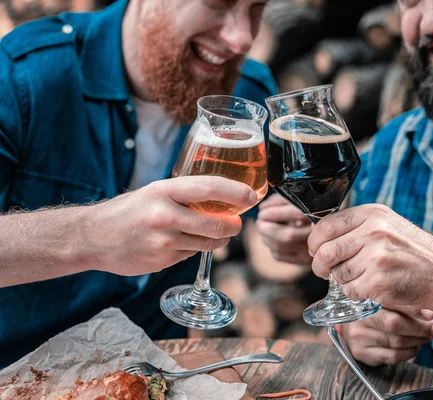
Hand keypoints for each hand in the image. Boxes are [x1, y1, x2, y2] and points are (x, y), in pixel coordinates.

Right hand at [87, 176, 256, 275]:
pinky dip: (194, 249)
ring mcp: (164, 242)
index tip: (252, 196)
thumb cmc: (128, 210)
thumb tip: (223, 199)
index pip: (210, 188)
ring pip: (209, 244)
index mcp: (163, 191)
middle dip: (234, 226)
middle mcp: (165, 216)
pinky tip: (180, 242)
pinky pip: (191, 255)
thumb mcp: (154, 192)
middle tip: (237, 223)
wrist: (92, 237)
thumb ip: (185, 195)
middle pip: (217, 225)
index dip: (236, 192)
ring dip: (219, 239)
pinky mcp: (162, 262)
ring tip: (215, 232)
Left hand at [255, 194, 312, 264]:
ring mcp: (311, 251)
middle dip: (267, 228)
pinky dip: (270, 246)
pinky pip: (279, 255)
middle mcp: (317, 234)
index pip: (297, 214)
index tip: (262, 210)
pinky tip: (271, 239)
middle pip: (288, 235)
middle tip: (259, 221)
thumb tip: (263, 207)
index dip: (275, 212)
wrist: (322, 232)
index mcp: (319, 215)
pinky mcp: (303, 261)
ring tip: (264, 228)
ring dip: (266, 237)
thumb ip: (283, 200)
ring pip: (281, 247)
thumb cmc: (305, 211)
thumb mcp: (298, 201)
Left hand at [308, 204, 432, 311]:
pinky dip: (356, 293)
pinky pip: (350, 291)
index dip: (315, 241)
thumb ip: (355, 226)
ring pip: (337, 274)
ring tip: (362, 277)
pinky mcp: (378, 282)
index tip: (315, 250)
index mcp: (372, 215)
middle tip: (323, 271)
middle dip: (320, 266)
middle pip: (325, 252)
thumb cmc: (410, 250)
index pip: (326, 226)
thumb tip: (317, 233)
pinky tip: (371, 288)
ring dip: (343, 280)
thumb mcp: (386, 224)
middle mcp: (373, 232)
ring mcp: (376, 257)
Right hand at [340, 307, 432, 365]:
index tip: (431, 315)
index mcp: (364, 299)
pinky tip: (414, 347)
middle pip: (395, 324)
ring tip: (427, 336)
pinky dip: (409, 353)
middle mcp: (358, 318)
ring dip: (418, 341)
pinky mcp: (361, 352)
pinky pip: (392, 356)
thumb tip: (430, 314)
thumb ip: (402, 303)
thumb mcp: (382, 299)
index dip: (414, 310)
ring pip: (396, 342)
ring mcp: (358, 336)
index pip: (392, 304)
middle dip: (420, 328)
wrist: (347, 323)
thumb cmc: (370, 308)